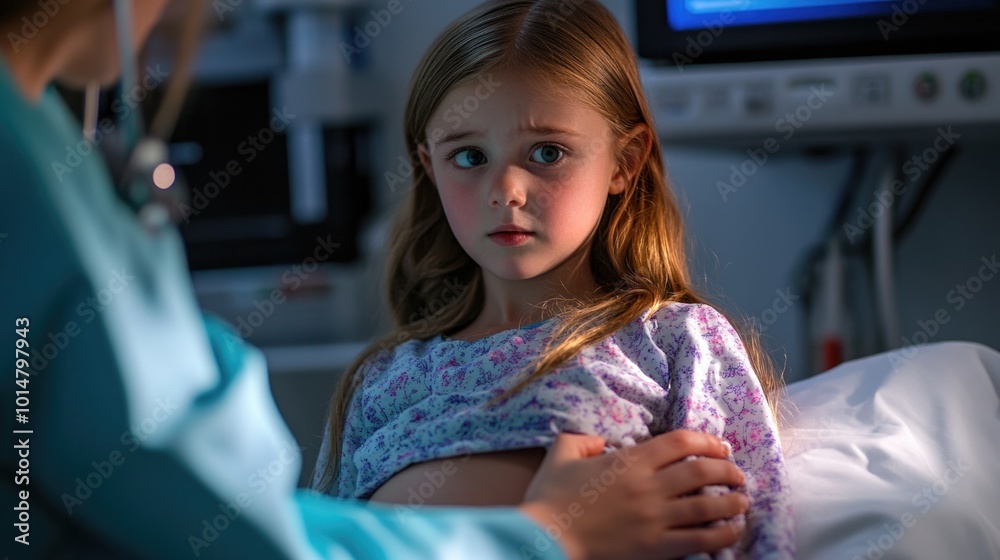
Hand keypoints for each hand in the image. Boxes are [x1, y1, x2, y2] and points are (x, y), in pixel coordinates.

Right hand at [518, 431, 747, 559]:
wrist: (545, 537)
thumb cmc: (551, 496)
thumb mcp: (562, 452)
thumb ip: (584, 438)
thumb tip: (601, 441)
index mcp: (630, 460)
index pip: (681, 442)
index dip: (707, 441)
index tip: (720, 446)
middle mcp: (649, 486)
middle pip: (702, 471)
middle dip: (727, 469)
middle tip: (737, 474)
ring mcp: (654, 517)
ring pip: (707, 504)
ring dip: (732, 501)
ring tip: (742, 501)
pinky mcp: (655, 546)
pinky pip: (699, 539)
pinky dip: (722, 533)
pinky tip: (732, 530)